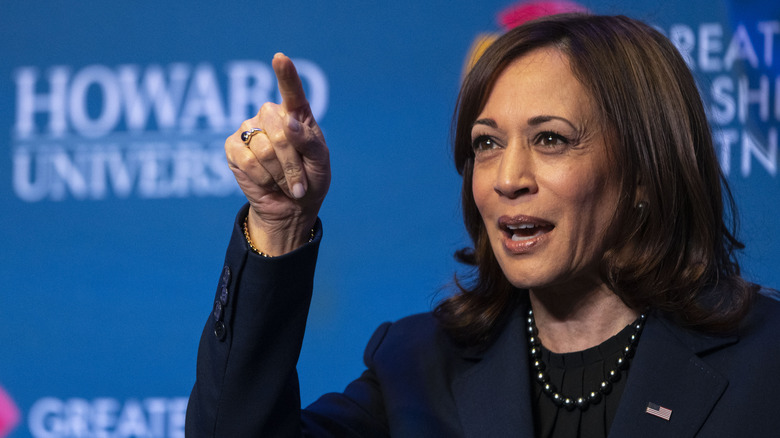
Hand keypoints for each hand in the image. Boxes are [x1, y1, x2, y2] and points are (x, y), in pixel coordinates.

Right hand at [225, 53, 329, 255]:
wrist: (291, 207)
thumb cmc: (310, 180)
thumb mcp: (320, 163)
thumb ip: (308, 142)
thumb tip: (287, 123)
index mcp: (297, 115)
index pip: (292, 91)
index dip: (286, 75)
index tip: (280, 58)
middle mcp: (271, 116)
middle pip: (280, 130)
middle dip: (292, 163)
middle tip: (299, 184)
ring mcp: (249, 129)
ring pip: (264, 149)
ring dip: (279, 174)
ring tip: (285, 184)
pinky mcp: (233, 147)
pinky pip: (246, 160)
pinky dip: (262, 177)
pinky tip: (268, 183)